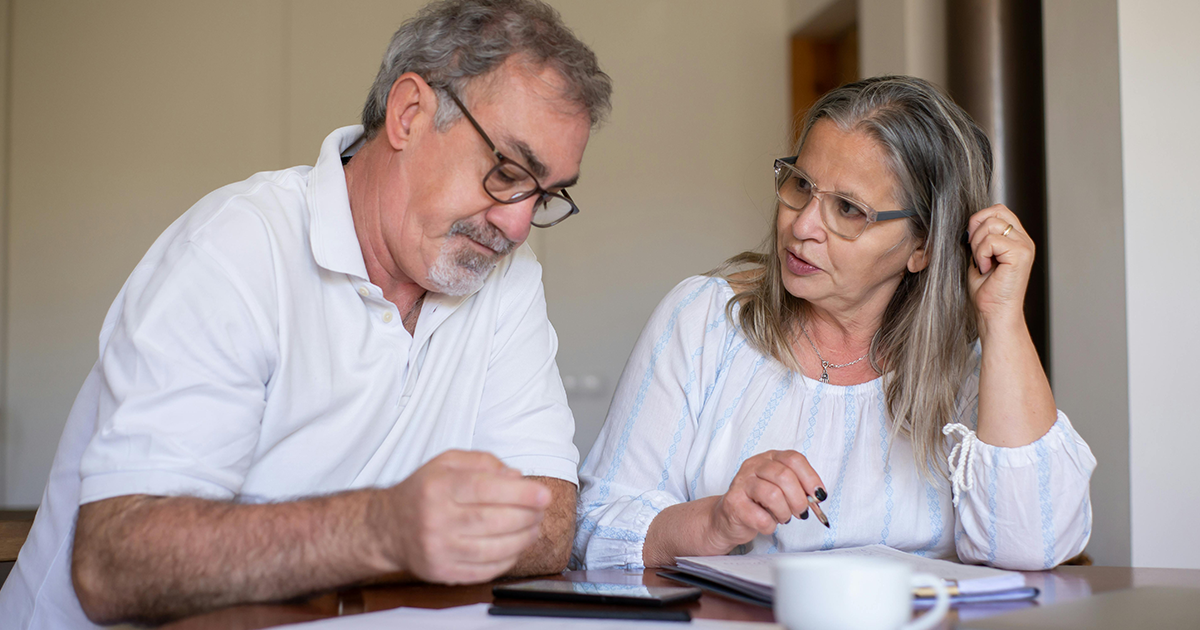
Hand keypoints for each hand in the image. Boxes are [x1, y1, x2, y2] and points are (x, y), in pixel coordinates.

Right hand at [374, 450, 551, 583]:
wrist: (387, 526)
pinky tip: (516, 547)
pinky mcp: (441, 571)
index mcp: (438, 487)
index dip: (520, 493)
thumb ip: (484, 462)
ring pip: (492, 548)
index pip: (484, 489)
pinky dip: (507, 559)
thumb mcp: (447, 462)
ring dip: (522, 539)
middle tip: (541, 510)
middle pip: (492, 520)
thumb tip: (517, 477)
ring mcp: (437, 549)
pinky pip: (484, 570)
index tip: (544, 495)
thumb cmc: (424, 491)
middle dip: (526, 516)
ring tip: (533, 527)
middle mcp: (435, 519)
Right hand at [707, 450, 825, 550]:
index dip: (810, 478)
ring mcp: (741, 483)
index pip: (793, 459)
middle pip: (784, 475)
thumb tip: (816, 497)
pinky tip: (766, 524)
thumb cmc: (758, 502)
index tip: (818, 495)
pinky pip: (761, 517)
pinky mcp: (733, 503)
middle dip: (799, 499)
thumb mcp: (780, 489)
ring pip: (773, 495)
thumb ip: (798, 488)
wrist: (728, 517)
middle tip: (800, 512)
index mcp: (768, 458)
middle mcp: (753, 466)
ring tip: (782, 517)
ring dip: (784, 512)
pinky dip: (770, 526)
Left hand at [966, 204, 1034, 331]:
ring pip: (991, 225)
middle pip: (995, 212)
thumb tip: (971, 222)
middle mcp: (1025, 240)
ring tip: (982, 263)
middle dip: (976, 230)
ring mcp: (1025, 246)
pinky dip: (981, 255)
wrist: (992, 313)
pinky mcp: (1021, 255)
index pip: (999, 210)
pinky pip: (992, 241)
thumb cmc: (986, 289)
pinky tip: (986, 269)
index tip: (972, 242)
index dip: (979, 220)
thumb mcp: (980, 255)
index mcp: (1017, 238)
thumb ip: (981, 236)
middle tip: (976, 253)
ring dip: (977, 245)